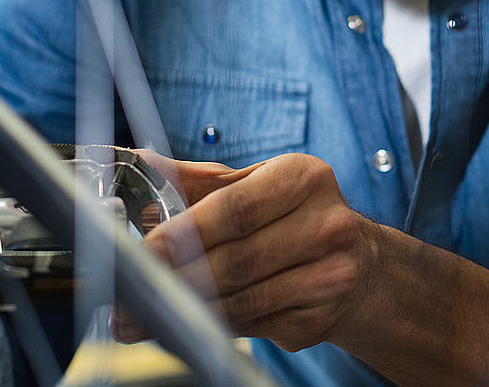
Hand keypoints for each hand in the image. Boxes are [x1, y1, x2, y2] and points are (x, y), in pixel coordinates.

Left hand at [115, 152, 374, 352]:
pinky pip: (251, 325)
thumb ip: (197, 180)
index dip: (188, 231)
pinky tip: (182, 323)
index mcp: (305, 178)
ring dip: (186, 309)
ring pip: (242, 299)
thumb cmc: (292, 216)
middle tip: (129, 292)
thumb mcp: (254, 185)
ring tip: (138, 318)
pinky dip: (210, 324)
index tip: (148, 249)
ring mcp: (330, 276)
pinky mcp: (319, 319)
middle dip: (177, 277)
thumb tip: (142, 163)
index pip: (239, 208)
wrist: (359, 263)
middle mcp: (327, 225)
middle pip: (238, 259)